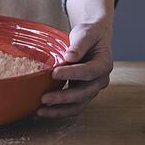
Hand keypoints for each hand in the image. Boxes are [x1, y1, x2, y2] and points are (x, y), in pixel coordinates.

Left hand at [38, 0, 114, 117]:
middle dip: (63, 97)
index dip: (72, 74)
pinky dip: (59, 111)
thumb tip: (70, 56)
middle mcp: (100, 80)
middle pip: (84, 93)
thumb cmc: (90, 35)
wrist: (93, 39)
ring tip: (40, 110)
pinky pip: (72, 107)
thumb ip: (79, 44)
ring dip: (59, 110)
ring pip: (78, 105)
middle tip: (44, 98)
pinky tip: (43, 111)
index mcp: (104, 64)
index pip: (89, 72)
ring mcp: (91, 89)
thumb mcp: (86, 34)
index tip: (54, 73)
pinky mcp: (82, 94)